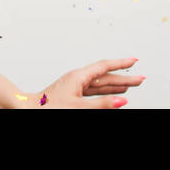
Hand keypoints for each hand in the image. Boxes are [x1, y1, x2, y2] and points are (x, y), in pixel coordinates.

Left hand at [26, 58, 145, 107]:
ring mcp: (74, 87)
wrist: (28, 109)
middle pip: (105, 76)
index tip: (134, 60)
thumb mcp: (80, 106)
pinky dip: (105, 93)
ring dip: (116, 85)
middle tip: (140, 78)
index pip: (104, 66)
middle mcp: (76, 79)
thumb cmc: (48, 107)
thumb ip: (102, 103)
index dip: (121, 63)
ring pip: (100, 85)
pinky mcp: (71, 95)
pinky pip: (93, 92)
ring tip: (130, 85)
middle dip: (123, 77)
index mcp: (78, 76)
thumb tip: (122, 100)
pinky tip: (112, 96)